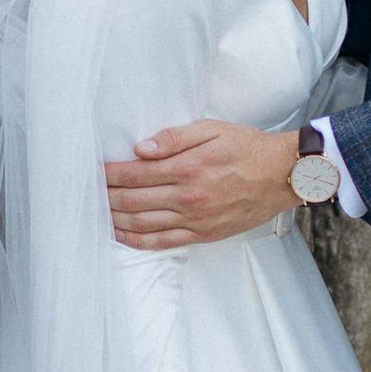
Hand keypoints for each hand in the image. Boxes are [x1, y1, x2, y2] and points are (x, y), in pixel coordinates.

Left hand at [106, 120, 298, 249]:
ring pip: (144, 223)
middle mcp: (189, 196)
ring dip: (115, 220)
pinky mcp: (204, 233)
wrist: (283, 174)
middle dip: (106, 197)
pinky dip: (138, 240)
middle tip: (87, 194)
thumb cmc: (248, 148)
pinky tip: (122, 235)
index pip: (134, 173)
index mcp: (188, 167)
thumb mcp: (213, 129)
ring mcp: (196, 219)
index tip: (93, 172)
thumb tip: (141, 149)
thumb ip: (175, 138)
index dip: (109, 174)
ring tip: (97, 214)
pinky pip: (164, 242)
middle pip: (133, 200)